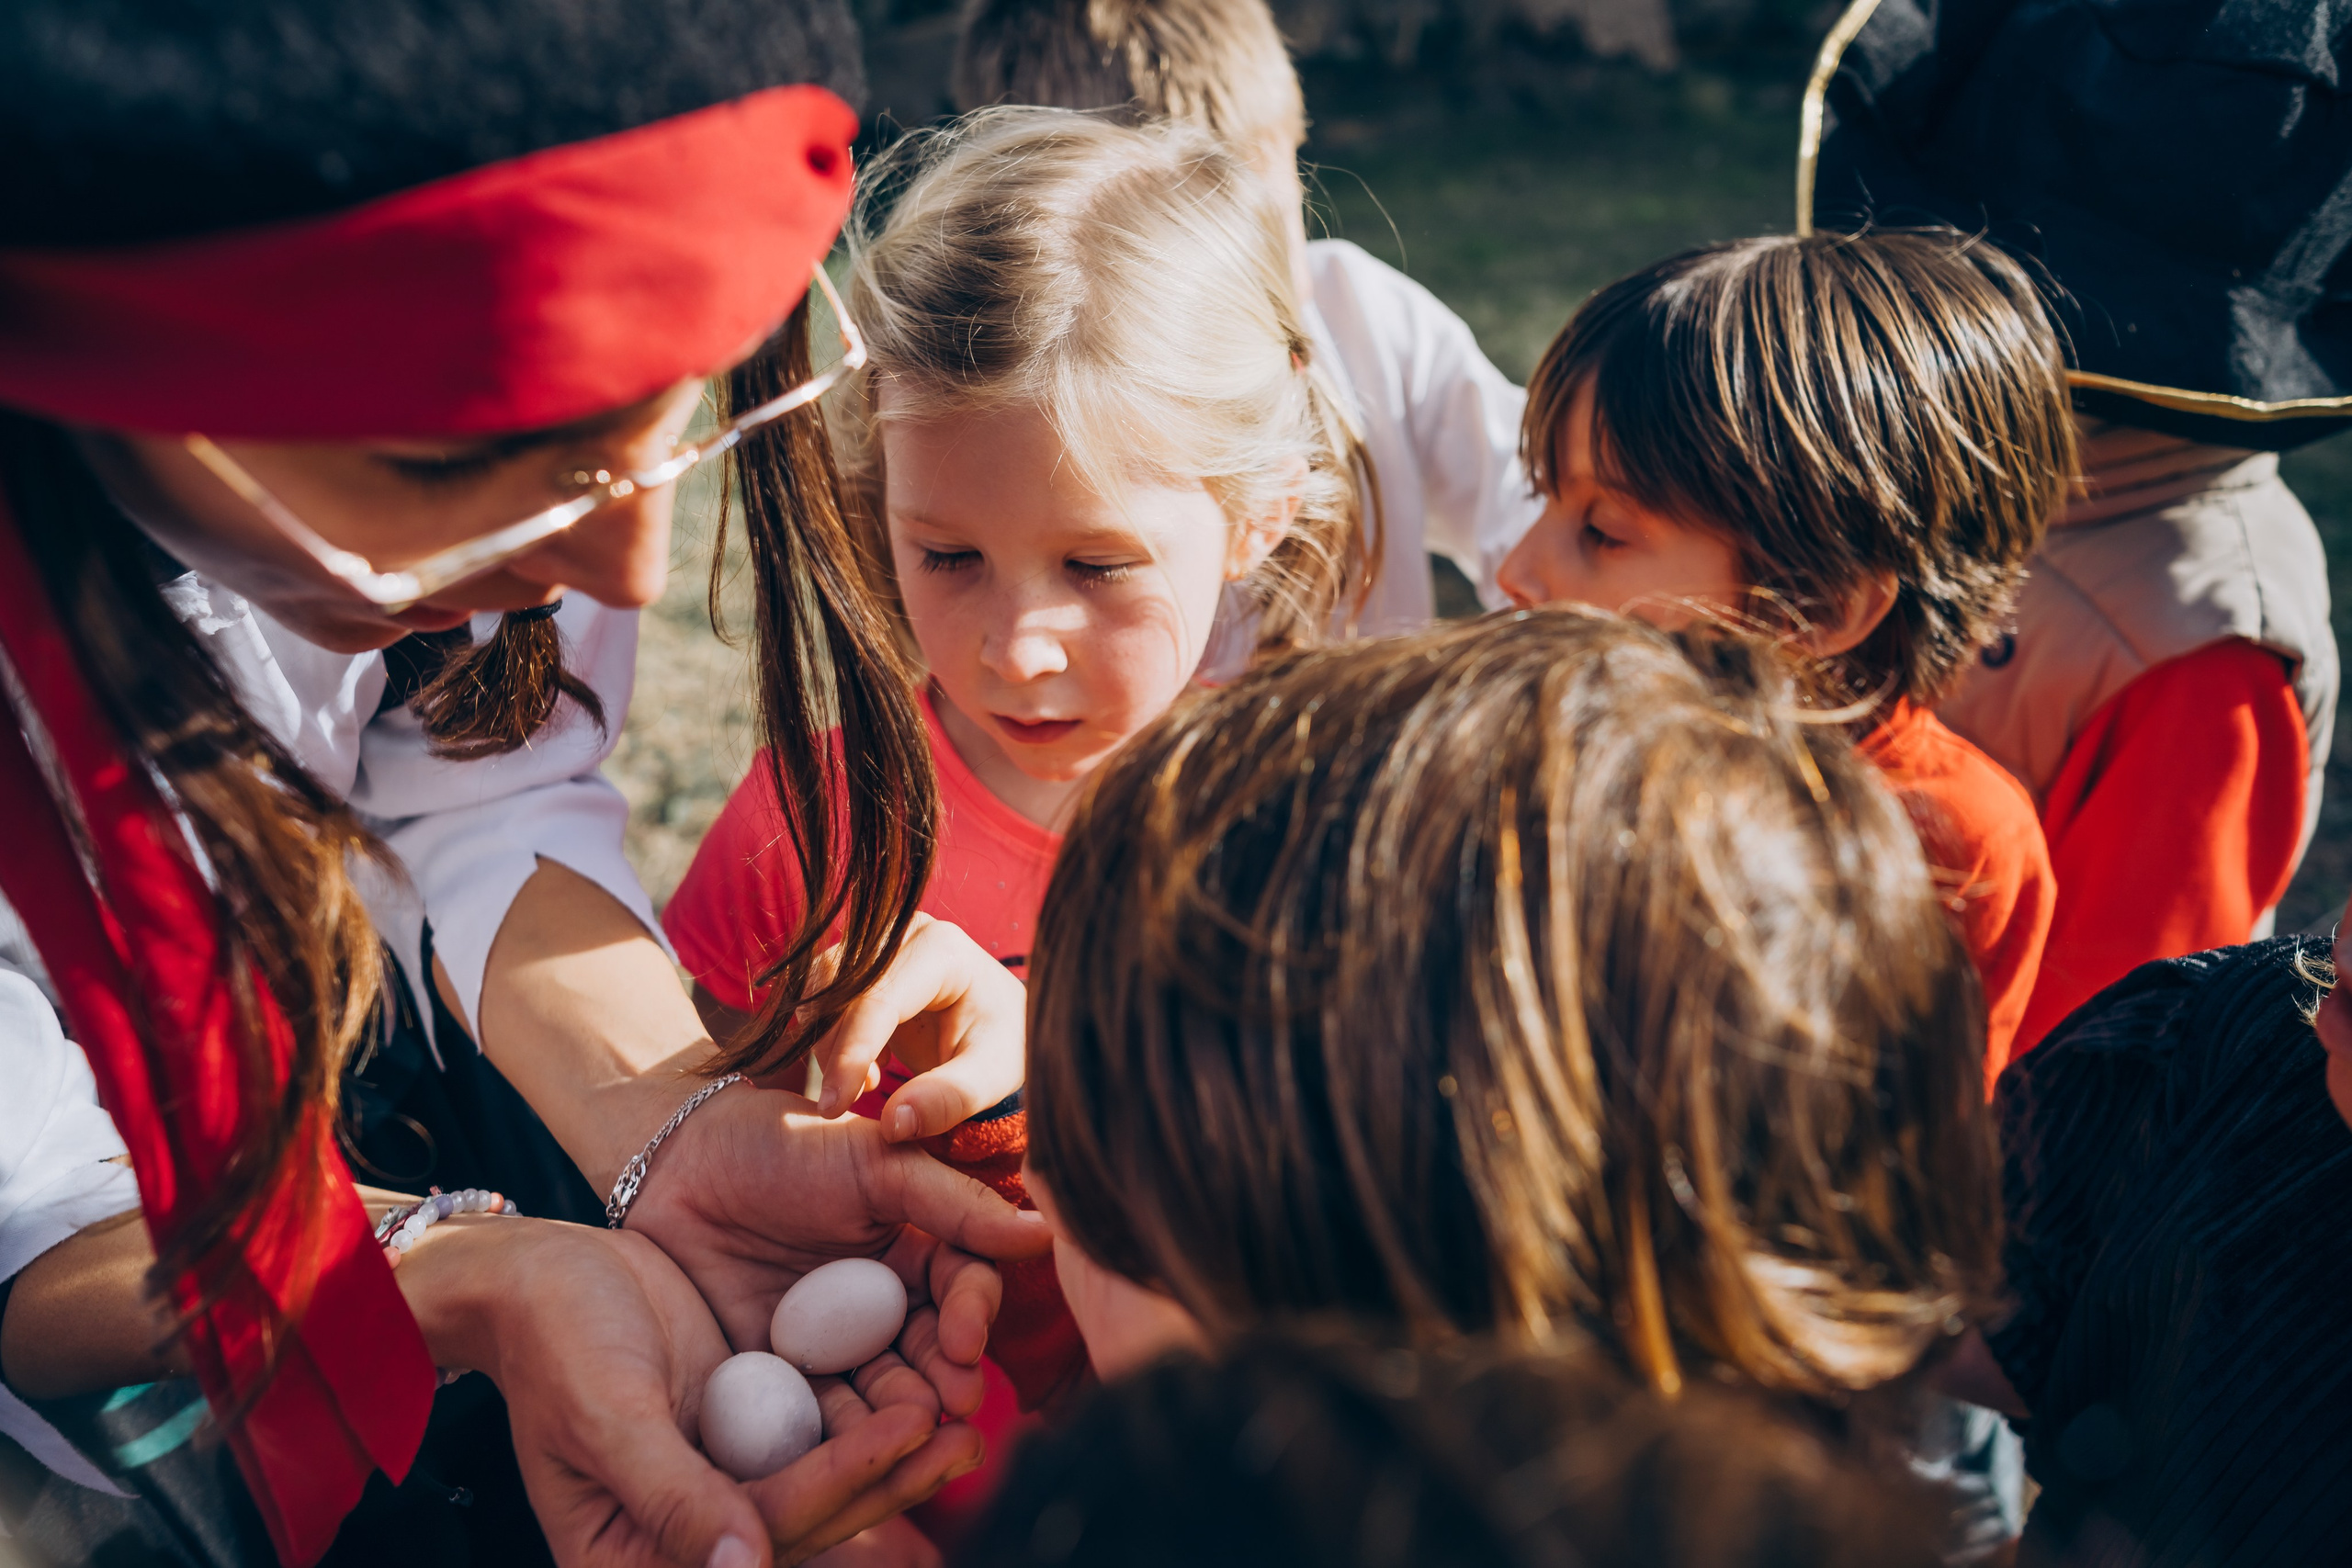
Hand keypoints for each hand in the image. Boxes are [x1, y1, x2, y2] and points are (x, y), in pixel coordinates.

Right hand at [404, 1217, 984, 1566]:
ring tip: (964, 1419)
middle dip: (890, 1478)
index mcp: (633, 1556)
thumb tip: (747, 1567)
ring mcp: (716, 1481)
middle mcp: (682, 1533)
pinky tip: (923, 1388)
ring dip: (892, 1454)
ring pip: (818, 1481)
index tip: (912, 1427)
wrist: (534, 1277)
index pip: (764, 1527)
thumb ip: (675, 1496)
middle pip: (805, 1517)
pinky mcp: (738, 1433)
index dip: (842, 1479)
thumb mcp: (608, 1414)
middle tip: (967, 1436)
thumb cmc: (554, 1342)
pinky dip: (865, 1419)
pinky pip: (810, 1437)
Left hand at [624, 1085, 1047, 1407]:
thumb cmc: (782, 1145)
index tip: (967, 1338)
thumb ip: (956, 1204)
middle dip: (946, 1377)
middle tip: (954, 1404)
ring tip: (911, 1433)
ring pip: (881, 1387)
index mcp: (916, 1247)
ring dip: (903, 1412)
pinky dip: (838, 1431)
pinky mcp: (782, 1377)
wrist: (676, 1165)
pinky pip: (816, 1410)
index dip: (971, 1314)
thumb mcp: (875, 1162)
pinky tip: (851, 1446)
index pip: (962, 1286)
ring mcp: (833, 1344)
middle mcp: (883, 1301)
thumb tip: (1043, 1231)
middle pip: (930, 1349)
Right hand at [807, 914, 1027, 1141]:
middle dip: (835, 1051)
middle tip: (851, 1100)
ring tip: (868, 1082)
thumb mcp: (991, 1076)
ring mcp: (879, 940)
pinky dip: (828, 1035)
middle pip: (840, 987)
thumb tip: (892, 1124)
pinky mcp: (861, 960)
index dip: (851, 1056)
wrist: (1000, 1021)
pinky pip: (819, 993)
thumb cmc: (1001, 1045)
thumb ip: (947, 1099)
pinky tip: (867, 1066)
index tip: (835, 1108)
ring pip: (820, 988)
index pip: (878, 1000)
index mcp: (943, 950)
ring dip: (827, 1043)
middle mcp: (905, 932)